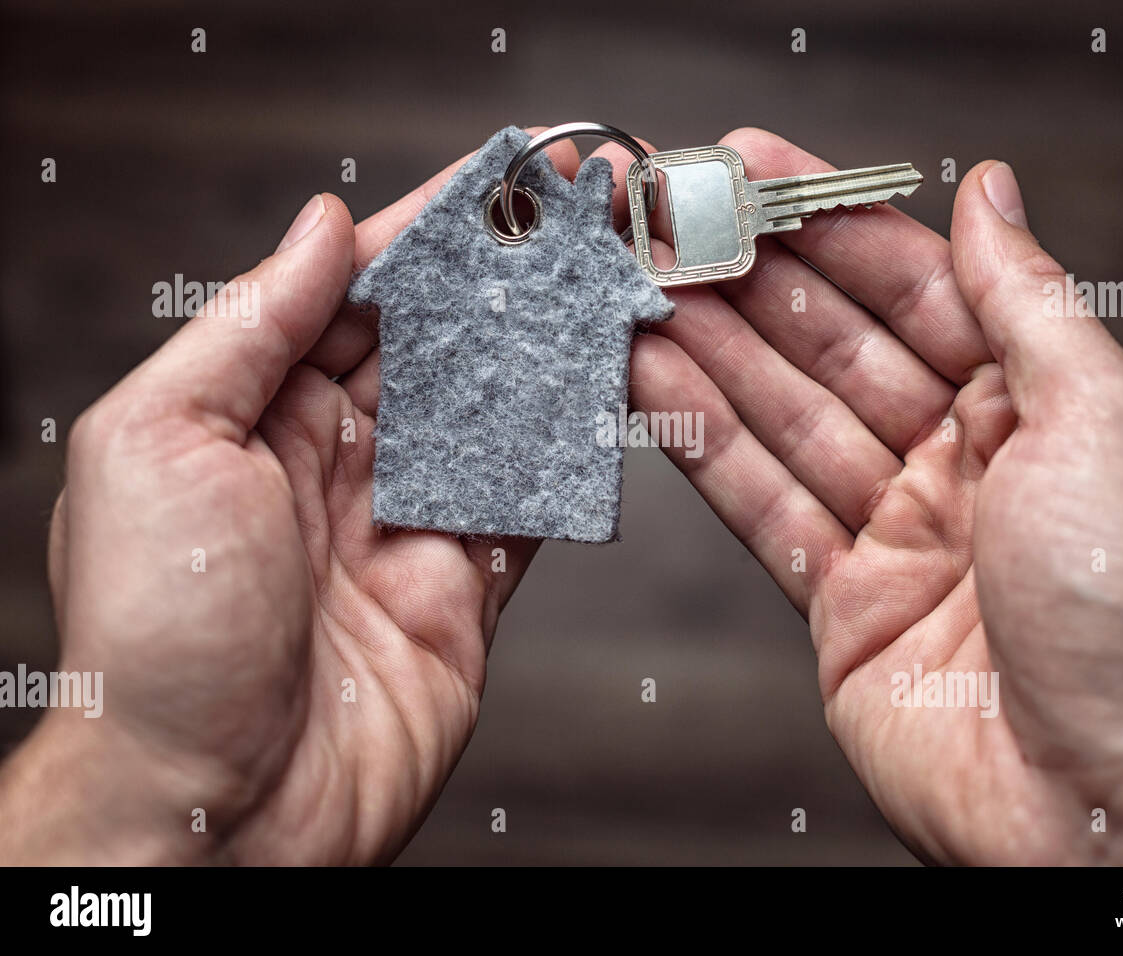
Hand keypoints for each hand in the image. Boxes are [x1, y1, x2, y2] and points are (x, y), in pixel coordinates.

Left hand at [0, 132, 582, 863]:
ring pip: (497, 408)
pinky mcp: (467, 588)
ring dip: (552, 345)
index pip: (357, 290)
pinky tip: (609, 392)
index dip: (432, 227)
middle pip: (439, 340)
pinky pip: (531, 500)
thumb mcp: (158, 443)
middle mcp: (334, 459)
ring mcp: (407, 522)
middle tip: (582, 213)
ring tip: (612, 280)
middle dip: (507, 273)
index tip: (502, 178)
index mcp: (253, 411)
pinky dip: (572, 447)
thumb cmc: (157, 639)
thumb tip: (320, 228)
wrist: (218, 807)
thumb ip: (247, 328)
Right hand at [625, 129, 1122, 863]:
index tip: (754, 173)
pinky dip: (705, 447)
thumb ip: (1024, 300)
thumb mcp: (1100, 416)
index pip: (915, 288)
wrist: (1101, 801)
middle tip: (672, 228)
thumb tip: (990, 194)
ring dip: (710, 353)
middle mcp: (965, 464)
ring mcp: (898, 533)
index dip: (832, 224)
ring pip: (785, 420)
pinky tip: (655, 387)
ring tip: (640, 290)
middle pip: (835, 349)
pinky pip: (762, 505)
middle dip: (754, 283)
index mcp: (1036, 407)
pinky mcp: (842, 604)